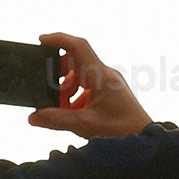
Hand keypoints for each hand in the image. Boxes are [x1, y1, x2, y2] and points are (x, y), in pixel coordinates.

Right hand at [30, 30, 151, 138]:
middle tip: (46, 88)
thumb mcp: (84, 125)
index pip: (78, 46)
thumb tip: (34, 117)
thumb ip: (56, 120)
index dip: (59, 39)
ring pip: (81, 76)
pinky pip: (89, 87)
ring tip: (60, 107)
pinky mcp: (111, 92)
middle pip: (75, 62)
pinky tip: (72, 113)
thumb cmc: (121, 129)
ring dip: (67, 89)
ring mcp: (109, 82)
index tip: (42, 40)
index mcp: (100, 75)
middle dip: (58, 75)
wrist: (144, 138)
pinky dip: (76, 97)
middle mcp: (105, 74)